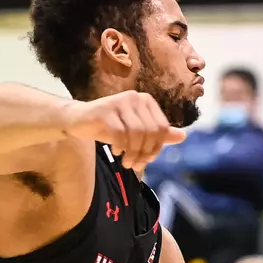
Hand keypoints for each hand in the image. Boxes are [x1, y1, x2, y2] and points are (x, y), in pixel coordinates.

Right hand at [62, 90, 186, 171]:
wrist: (79, 121)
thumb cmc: (111, 127)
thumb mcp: (137, 132)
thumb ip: (159, 134)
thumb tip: (183, 136)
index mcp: (146, 101)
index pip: (162, 128)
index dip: (157, 148)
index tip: (146, 160)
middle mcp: (135, 97)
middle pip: (151, 132)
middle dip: (144, 153)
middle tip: (135, 165)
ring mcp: (119, 101)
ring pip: (136, 134)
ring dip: (132, 153)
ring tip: (126, 163)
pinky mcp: (104, 110)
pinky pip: (120, 134)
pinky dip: (120, 147)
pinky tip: (116, 152)